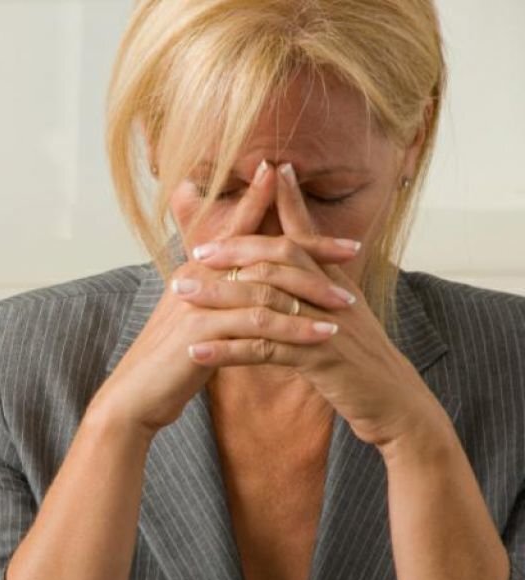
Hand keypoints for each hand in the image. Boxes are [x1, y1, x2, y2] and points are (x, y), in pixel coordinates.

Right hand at [88, 161, 359, 439]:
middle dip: (311, 249)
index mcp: (199, 267)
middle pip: (264, 251)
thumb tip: (253, 286)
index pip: (247, 232)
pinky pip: (257, 324)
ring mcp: (197, 300)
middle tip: (353, 250)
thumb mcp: (199, 319)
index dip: (284, 216)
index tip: (320, 209)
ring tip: (347, 305)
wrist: (135, 395)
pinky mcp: (200, 330)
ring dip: (310, 294)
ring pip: (266, 287)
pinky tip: (322, 336)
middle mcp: (198, 274)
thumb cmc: (170, 360)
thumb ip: (223, 296)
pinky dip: (294, 328)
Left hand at [179, 162, 442, 448]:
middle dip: (235, 251)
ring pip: (266, 300)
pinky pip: (264, 349)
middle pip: (280, 259)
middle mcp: (333, 297)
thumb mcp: (341, 319)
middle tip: (196, 252)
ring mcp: (326, 325)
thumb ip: (318, 290)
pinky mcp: (318, 359)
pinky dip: (226, 350)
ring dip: (219, 296)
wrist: (398, 405)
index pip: (306, 236)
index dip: (289, 203)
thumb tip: (291, 270)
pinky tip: (197, 351)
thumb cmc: (361, 364)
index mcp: (337, 284)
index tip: (266, 172)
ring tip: (181, 293)